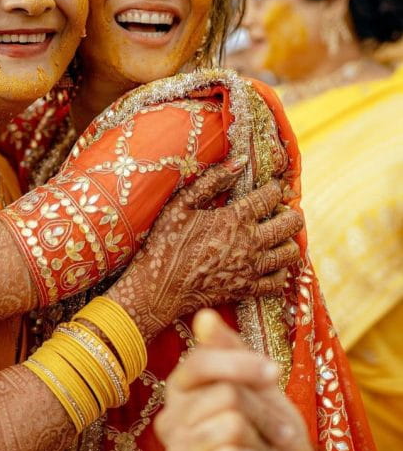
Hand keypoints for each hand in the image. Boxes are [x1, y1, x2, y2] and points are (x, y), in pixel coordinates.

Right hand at [105, 161, 302, 341]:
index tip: (271, 188)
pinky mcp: (247, 290)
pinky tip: (269, 266)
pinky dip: (279, 273)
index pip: (271, 196)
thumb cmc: (165, 243)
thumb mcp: (181, 205)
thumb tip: (239, 161)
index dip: (275, 188)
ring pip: (291, 253)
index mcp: (235, 218)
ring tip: (278, 238)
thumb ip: (211, 181)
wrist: (159, 289)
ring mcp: (252, 268)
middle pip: (291, 223)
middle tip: (280, 213)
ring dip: (289, 242)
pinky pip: (278, 283)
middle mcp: (250, 242)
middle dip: (291, 213)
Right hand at [154, 310, 316, 450]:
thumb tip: (203, 316)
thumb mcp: (255, 381)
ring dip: (261, 439)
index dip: (241, 364)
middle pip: (224, 395)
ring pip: (230, 425)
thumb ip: (227, 349)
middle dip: (262, 412)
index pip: (198, 364)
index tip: (273, 372)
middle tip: (271, 430)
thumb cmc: (272, 428)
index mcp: (178, 392)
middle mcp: (169, 422)